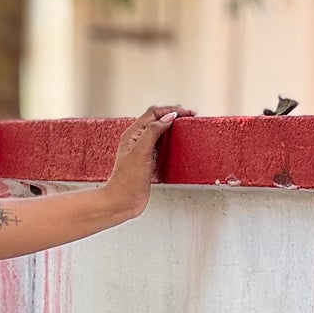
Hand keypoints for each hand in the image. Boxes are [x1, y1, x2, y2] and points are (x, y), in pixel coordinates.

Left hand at [105, 103, 189, 219]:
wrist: (123, 201)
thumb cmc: (127, 180)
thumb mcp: (141, 151)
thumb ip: (153, 132)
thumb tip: (168, 117)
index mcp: (132, 134)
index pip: (153, 113)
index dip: (170, 110)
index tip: (186, 113)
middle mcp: (137, 141)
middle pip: (157, 120)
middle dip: (173, 115)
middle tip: (190, 116)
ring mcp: (143, 151)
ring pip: (160, 133)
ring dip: (173, 128)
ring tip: (186, 126)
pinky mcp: (149, 162)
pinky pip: (162, 146)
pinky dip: (171, 142)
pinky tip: (179, 144)